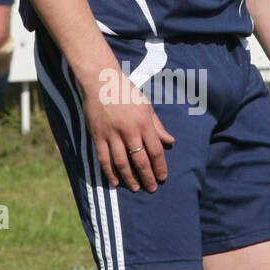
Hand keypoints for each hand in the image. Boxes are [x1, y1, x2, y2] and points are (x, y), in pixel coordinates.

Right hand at [82, 66, 174, 191]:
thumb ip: (158, 126)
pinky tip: (115, 181)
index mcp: (144, 123)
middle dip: (147, 177)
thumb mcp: (147, 106)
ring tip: (135, 187)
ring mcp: (112, 134)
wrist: (102, 81)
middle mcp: (129, 130)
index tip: (162, 178)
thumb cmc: (127, 92)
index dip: (160, 167)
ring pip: (122, 162)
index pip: (155, 150)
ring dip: (130, 178)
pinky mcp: (98, 135)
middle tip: (151, 188)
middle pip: (140, 160)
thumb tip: (170, 142)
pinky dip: (110, 172)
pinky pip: (104, 158)